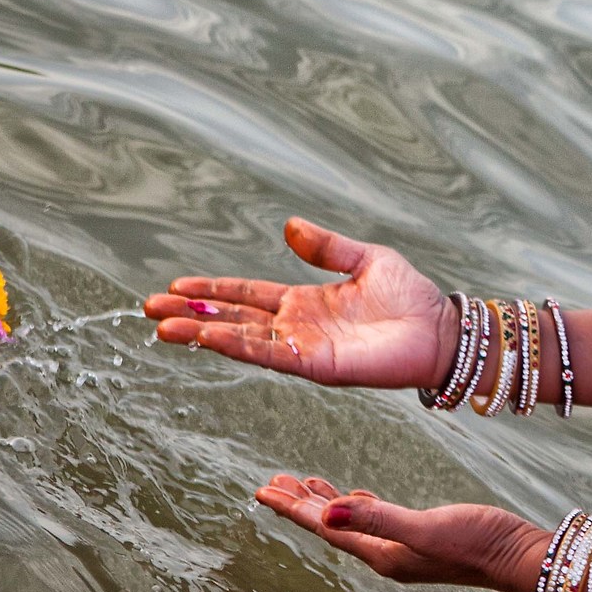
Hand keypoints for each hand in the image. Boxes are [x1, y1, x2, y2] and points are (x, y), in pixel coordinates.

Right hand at [145, 218, 455, 388]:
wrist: (443, 330)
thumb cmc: (412, 298)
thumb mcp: (366, 260)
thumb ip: (326, 247)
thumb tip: (288, 226)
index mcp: (304, 302)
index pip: (245, 295)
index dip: (211, 291)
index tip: (175, 286)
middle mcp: (297, 327)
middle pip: (232, 318)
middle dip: (191, 314)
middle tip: (148, 309)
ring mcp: (304, 348)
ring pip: (243, 339)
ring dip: (202, 333)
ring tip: (163, 327)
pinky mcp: (318, 365)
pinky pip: (271, 355)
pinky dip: (238, 346)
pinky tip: (208, 338)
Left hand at [256, 475, 548, 591]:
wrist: (523, 557)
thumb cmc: (480, 542)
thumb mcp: (427, 528)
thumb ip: (379, 519)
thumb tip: (329, 513)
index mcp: (383, 555)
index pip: (327, 528)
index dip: (293, 508)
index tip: (262, 490)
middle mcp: (389, 555)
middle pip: (333, 527)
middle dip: (302, 504)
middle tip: (272, 482)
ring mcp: (406, 548)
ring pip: (353, 522)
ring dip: (327, 503)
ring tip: (303, 484)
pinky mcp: (425, 537)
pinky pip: (378, 520)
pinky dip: (359, 506)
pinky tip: (356, 497)